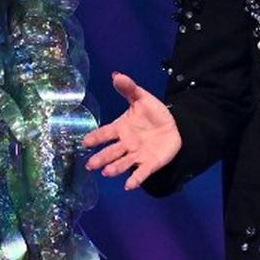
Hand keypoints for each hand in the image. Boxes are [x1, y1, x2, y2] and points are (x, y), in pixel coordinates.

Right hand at [82, 72, 181, 189]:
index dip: (96, 138)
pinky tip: (129, 185)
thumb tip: (116, 74)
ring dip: (115, 168)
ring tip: (107, 172)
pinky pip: (141, 172)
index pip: (106, 133)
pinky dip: (135, 178)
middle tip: (90, 164)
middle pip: (111, 152)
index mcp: (121, 128)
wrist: (174, 127)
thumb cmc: (152, 114)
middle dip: (101, 158)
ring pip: (123, 163)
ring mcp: (136, 155)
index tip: (85, 142)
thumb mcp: (142, 98)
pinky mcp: (149, 164)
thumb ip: (129, 89)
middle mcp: (125, 144)